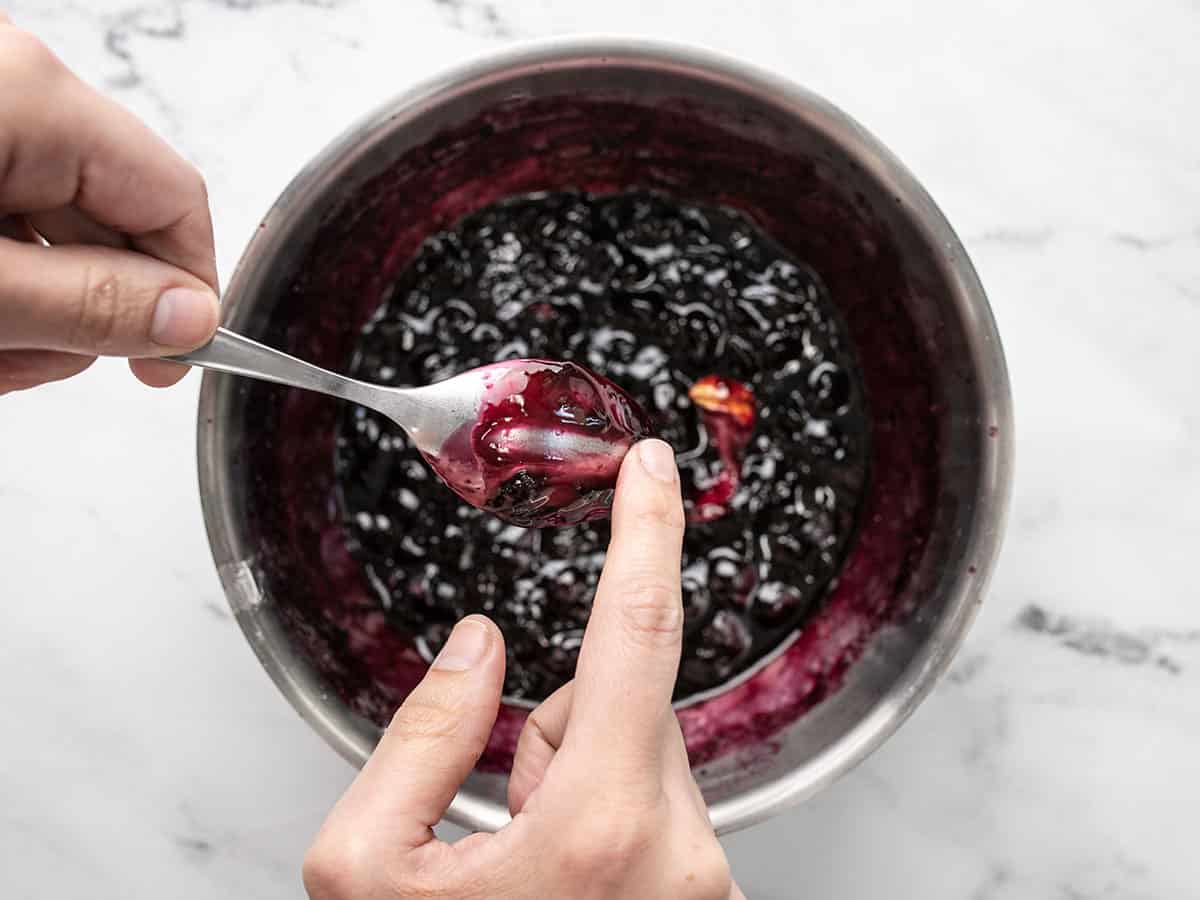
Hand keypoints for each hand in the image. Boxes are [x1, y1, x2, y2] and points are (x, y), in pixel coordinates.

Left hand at [0, 17, 217, 394]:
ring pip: (48, 227)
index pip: (176, 200)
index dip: (187, 291)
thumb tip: (189, 318)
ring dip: (29, 306)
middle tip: (25, 361)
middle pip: (111, 219)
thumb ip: (89, 304)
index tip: (167, 363)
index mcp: (35, 99)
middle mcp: (11, 87)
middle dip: (81, 311)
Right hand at [304, 439, 745, 899]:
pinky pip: (659, 809)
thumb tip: (481, 647)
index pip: (639, 632)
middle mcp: (678, 851)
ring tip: (532, 867)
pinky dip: (609, 822)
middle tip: (509, 821)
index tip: (658, 469)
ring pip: (640, 758)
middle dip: (558, 737)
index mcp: (601, 827)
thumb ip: (421, 732)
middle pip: (619, 707)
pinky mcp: (707, 897)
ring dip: (581, 784)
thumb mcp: (367, 870)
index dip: (648, 533)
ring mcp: (703, 882)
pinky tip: (566, 885)